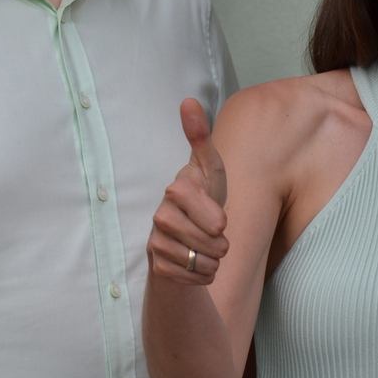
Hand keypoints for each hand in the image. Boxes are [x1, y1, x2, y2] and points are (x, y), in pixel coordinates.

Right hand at [147, 98, 227, 283]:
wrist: (184, 241)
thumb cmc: (203, 200)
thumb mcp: (209, 170)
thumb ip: (200, 138)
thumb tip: (187, 100)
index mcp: (176, 189)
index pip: (205, 211)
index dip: (215, 218)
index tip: (219, 220)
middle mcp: (160, 215)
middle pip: (210, 240)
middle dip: (222, 243)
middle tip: (215, 235)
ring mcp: (156, 242)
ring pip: (203, 260)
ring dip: (214, 259)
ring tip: (206, 248)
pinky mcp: (157, 267)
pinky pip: (195, 277)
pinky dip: (203, 275)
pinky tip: (195, 263)